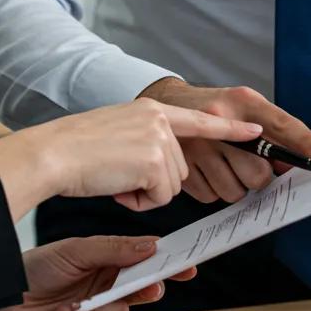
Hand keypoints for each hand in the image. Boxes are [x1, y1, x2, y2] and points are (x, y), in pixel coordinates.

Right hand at [0, 98, 262, 218]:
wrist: (55, 152)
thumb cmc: (77, 148)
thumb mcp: (119, 130)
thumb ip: (147, 140)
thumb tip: (163, 169)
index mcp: (151, 108)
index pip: (199, 119)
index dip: (230, 128)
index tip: (256, 132)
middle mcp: (160, 119)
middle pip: (181, 168)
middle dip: (154, 182)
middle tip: (120, 174)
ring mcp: (160, 139)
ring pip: (173, 185)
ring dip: (146, 193)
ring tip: (115, 177)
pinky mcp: (156, 162)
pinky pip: (161, 198)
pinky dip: (140, 202)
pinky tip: (117, 186)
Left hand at [0, 236, 193, 310]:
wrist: (7, 300)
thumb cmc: (36, 268)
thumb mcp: (77, 250)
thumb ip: (114, 249)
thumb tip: (149, 245)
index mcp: (106, 258)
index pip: (143, 259)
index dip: (166, 262)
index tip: (187, 262)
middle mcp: (105, 283)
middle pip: (140, 288)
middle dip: (146, 288)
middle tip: (151, 286)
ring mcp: (97, 307)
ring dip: (104, 307)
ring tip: (80, 301)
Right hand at [138, 79, 310, 204]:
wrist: (168, 102)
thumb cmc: (215, 107)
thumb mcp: (245, 106)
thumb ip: (273, 130)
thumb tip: (297, 163)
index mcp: (242, 101)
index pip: (280, 124)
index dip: (304, 142)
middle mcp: (219, 121)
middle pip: (258, 173)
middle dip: (259, 177)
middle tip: (249, 164)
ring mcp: (199, 145)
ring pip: (235, 191)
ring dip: (236, 185)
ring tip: (225, 164)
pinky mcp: (183, 165)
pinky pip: (212, 197)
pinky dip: (215, 190)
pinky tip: (209, 170)